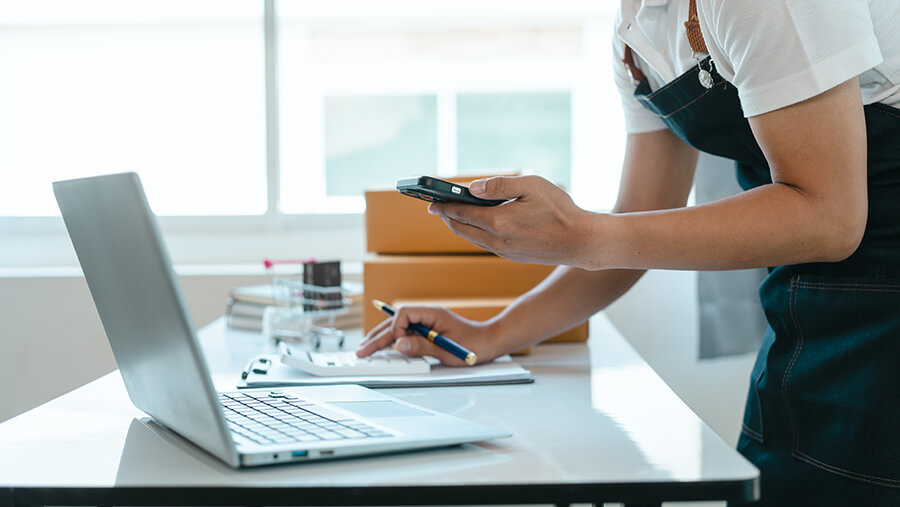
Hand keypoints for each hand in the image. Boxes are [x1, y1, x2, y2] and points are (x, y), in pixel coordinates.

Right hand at [356, 305, 500, 365]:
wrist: (491, 342)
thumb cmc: (475, 345)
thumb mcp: (447, 349)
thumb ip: (422, 347)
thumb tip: (398, 345)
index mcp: (432, 314)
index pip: (404, 314)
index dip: (396, 328)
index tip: (397, 345)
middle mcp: (427, 316)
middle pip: (396, 321)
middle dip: (378, 335)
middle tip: (362, 349)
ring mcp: (427, 323)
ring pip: (398, 327)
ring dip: (382, 337)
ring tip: (365, 347)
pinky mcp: (428, 332)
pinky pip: (406, 333)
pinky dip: (393, 340)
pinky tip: (382, 346)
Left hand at [428, 175, 593, 266]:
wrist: (581, 242)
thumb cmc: (560, 210)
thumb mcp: (531, 186)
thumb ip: (500, 185)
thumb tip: (472, 188)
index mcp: (499, 221)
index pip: (461, 213)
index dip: (443, 207)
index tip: (430, 202)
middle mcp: (497, 240)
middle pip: (462, 229)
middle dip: (447, 218)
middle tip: (436, 208)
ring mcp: (504, 251)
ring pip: (472, 239)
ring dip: (460, 227)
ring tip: (453, 216)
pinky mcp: (512, 256)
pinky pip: (485, 244)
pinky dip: (474, 234)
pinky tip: (477, 226)